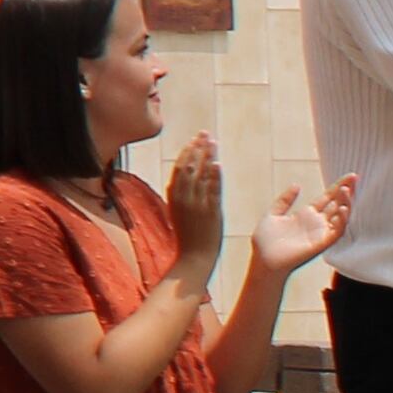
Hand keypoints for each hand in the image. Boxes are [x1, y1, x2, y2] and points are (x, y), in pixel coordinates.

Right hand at [159, 135, 224, 285]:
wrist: (194, 259)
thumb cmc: (187, 239)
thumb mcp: (177, 214)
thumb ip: (180, 197)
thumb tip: (180, 182)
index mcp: (174, 197)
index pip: (179, 168)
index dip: (187, 152)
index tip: (194, 140)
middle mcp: (184, 198)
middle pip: (190, 166)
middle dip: (197, 148)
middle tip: (204, 134)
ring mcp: (197, 204)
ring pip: (201, 174)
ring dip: (207, 156)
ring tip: (212, 142)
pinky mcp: (210, 212)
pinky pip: (212, 190)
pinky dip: (214, 176)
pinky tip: (217, 163)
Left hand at [253, 172, 356, 275]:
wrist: (263, 261)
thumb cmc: (265, 242)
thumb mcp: (273, 214)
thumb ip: (285, 200)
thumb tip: (297, 185)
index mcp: (306, 215)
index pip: (327, 198)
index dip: (337, 187)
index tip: (349, 176)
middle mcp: (316, 223)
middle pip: (337, 204)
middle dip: (346, 191)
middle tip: (354, 177)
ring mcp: (320, 233)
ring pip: (340, 216)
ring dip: (345, 203)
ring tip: (346, 190)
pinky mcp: (321, 244)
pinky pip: (336, 232)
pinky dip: (342, 221)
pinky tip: (343, 209)